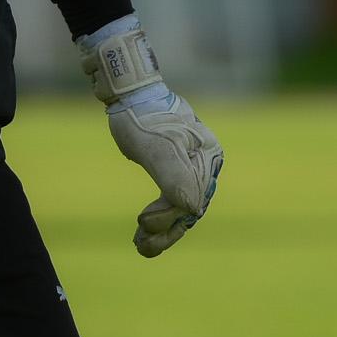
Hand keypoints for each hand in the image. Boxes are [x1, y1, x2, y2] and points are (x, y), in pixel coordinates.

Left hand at [78, 18, 223, 256]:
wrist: (130, 91)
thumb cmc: (140, 117)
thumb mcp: (153, 148)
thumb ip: (174, 176)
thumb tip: (192, 208)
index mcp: (207, 155)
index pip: (190, 199)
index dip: (167, 217)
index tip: (141, 220)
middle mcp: (207, 161)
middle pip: (190, 208)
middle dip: (165, 230)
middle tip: (139, 245)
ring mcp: (195, 164)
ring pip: (184, 208)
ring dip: (164, 229)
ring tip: (140, 243)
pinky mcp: (181, 167)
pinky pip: (177, 199)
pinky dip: (163, 215)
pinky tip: (145, 227)